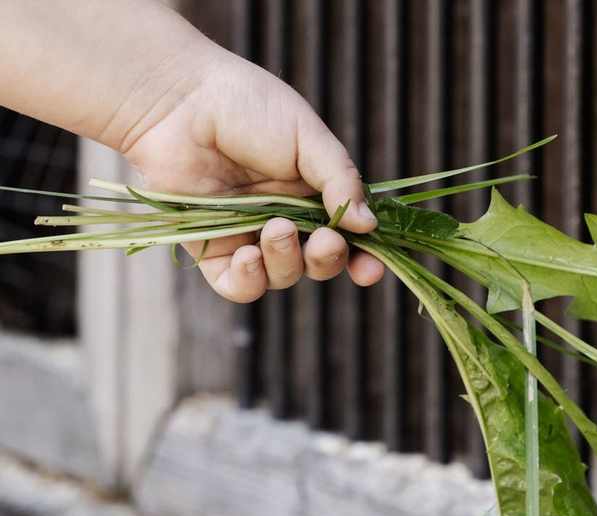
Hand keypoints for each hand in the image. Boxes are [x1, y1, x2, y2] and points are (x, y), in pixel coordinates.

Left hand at [120, 54, 385, 301]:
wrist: (179, 100)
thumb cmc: (246, 106)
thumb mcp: (308, 136)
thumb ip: (341, 181)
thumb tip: (368, 226)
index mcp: (314, 193)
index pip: (347, 237)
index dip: (362, 258)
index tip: (370, 268)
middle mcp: (285, 218)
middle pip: (318, 263)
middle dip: (328, 259)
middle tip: (325, 240)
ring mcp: (248, 236)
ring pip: (282, 276)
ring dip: (287, 261)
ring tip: (276, 229)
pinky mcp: (212, 248)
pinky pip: (238, 286)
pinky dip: (249, 281)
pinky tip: (248, 255)